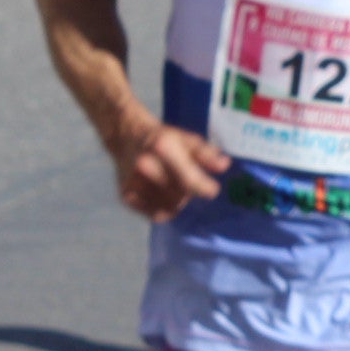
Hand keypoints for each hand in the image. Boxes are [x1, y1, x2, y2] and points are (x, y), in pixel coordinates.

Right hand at [105, 113, 228, 220]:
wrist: (126, 136)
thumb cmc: (161, 137)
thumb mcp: (186, 139)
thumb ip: (205, 154)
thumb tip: (224, 165)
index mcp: (162, 148)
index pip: (189, 179)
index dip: (204, 188)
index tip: (213, 190)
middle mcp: (145, 166)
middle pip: (180, 195)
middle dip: (190, 193)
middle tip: (190, 183)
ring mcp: (134, 183)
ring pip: (169, 208)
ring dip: (178, 202)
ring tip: (175, 187)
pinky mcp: (126, 196)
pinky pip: (156, 214)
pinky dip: (165, 209)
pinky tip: (164, 196)